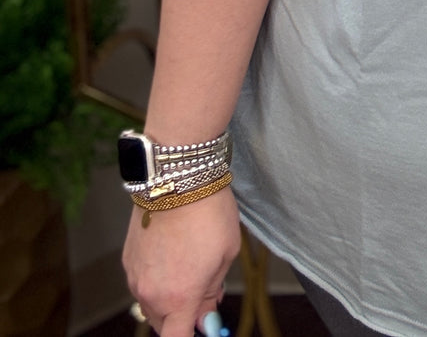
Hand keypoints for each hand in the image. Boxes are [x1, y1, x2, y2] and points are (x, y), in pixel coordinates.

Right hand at [123, 186, 240, 335]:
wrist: (177, 179)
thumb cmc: (207, 213)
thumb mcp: (225, 255)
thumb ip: (212, 291)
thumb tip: (206, 312)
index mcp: (180, 298)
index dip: (191, 336)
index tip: (204, 328)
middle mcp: (152, 294)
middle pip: (163, 325)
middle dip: (181, 318)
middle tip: (203, 297)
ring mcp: (136, 278)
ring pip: (151, 305)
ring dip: (168, 300)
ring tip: (189, 270)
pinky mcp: (128, 261)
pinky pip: (142, 283)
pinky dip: (156, 281)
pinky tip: (172, 257)